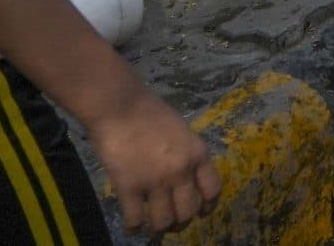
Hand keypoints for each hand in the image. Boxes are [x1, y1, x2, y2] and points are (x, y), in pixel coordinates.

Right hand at [87, 89, 220, 234]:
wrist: (120, 105)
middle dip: (181, 221)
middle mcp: (182, 171)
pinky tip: (132, 225)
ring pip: (164, 221)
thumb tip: (186, 177)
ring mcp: (156, 181)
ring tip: (152, 225)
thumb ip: (187, 154)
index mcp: (198, 154)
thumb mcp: (182, 131)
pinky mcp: (129, 187)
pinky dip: (134, 227)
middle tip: (171, 221)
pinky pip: (135, 219)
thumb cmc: (149, 112)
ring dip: (159, 227)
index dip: (208, 206)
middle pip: (189, 212)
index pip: (213, 190)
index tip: (201, 213)